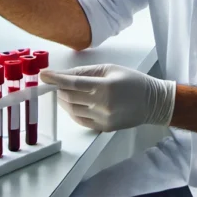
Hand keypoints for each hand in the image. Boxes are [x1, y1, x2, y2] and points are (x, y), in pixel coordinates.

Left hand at [39, 64, 176, 131]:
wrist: (153, 103)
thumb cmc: (132, 81)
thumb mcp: (110, 69)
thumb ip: (85, 72)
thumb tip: (63, 75)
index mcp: (105, 87)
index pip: (73, 84)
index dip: (56, 79)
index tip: (43, 75)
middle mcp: (102, 105)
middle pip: (70, 97)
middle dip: (59, 89)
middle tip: (56, 83)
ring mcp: (103, 118)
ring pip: (72, 110)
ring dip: (64, 100)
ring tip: (65, 92)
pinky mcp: (103, 128)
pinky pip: (80, 120)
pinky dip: (72, 111)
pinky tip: (74, 103)